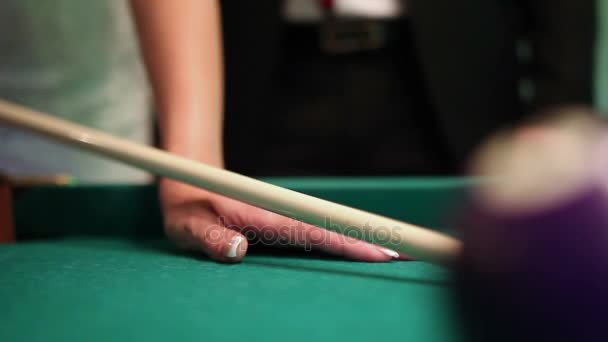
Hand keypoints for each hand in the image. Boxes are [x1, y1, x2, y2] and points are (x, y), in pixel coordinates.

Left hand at [160, 179, 405, 262]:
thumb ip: (208, 239)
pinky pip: (320, 230)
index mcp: (264, 214)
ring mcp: (287, 214)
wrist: (191, 173)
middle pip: (335, 228)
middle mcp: (283, 212)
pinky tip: (362, 248)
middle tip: (411, 255)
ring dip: (364, 240)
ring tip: (396, 254)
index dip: (349, 240)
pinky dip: (345, 239)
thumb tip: (238, 253)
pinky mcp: (285, 218)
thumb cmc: (186, 202)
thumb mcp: (185, 225)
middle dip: (372, 241)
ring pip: (331, 228)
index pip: (315, 230)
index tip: (383, 251)